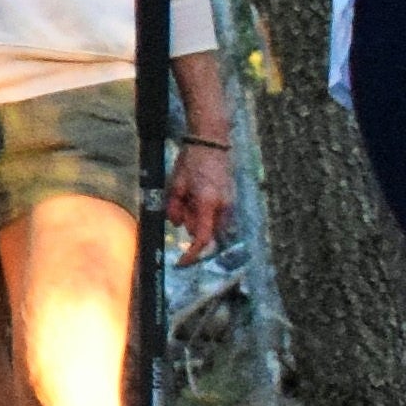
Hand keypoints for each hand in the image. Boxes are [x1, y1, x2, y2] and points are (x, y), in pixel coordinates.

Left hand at [164, 135, 236, 262]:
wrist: (212, 142)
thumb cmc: (191, 161)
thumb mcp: (176, 185)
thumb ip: (175, 208)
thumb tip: (176, 225)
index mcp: (208, 203)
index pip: (201, 238)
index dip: (191, 254)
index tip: (181, 262)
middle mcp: (223, 207)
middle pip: (206, 232)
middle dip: (191, 226)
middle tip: (180, 204)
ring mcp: (230, 203)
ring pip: (212, 225)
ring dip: (197, 217)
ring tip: (188, 193)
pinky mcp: (231, 199)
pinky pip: (216, 216)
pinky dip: (204, 212)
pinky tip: (196, 193)